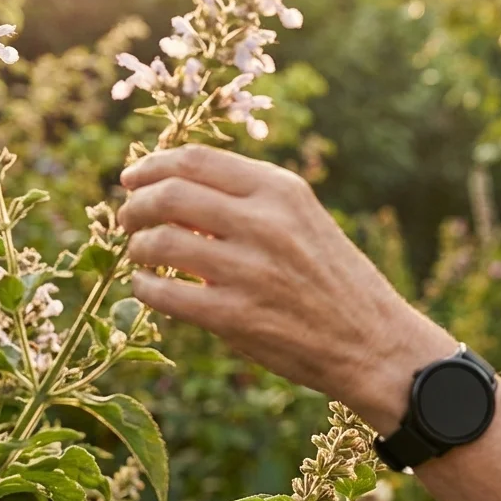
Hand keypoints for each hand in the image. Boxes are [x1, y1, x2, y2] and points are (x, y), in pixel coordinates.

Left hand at [116, 144, 454, 424]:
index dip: (152, 165)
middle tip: (128, 219)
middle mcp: (266, 223)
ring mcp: (249, 270)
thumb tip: (174, 189)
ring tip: (141, 255)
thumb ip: (249, 201)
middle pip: (169, 194)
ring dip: (137, 248)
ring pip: (159, 242)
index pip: (196, 159)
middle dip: (135, 205)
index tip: (133, 178)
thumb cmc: (332, 279)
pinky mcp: (235, 317)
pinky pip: (164, 293)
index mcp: (282, 191)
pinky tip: (149, 288)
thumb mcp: (303, 220)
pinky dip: (144, 287)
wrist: (372, 341)